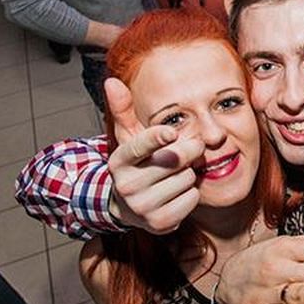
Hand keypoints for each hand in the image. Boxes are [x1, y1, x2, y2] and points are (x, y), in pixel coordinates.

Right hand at [103, 77, 204, 233]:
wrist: (130, 207)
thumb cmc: (138, 164)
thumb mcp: (128, 138)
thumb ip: (124, 109)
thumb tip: (112, 80)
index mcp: (118, 160)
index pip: (138, 146)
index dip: (155, 138)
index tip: (170, 132)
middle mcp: (126, 186)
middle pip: (173, 160)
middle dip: (187, 150)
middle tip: (188, 147)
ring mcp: (142, 207)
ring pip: (186, 178)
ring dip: (188, 173)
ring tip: (175, 174)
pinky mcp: (160, 223)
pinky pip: (192, 198)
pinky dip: (191, 193)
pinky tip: (178, 191)